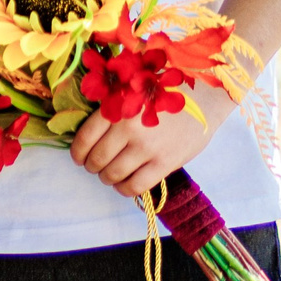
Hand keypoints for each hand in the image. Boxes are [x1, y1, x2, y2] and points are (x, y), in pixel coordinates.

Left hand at [69, 90, 226, 198]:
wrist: (203, 98)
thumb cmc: (165, 91)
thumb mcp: (133, 91)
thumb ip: (111, 109)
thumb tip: (88, 133)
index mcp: (117, 107)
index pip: (85, 137)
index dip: (77, 152)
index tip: (79, 158)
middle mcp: (129, 128)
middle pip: (97, 159)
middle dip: (92, 166)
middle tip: (95, 166)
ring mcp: (146, 148)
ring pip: (113, 175)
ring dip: (107, 178)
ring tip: (111, 174)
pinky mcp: (164, 163)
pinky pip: (135, 186)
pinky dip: (124, 189)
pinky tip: (125, 184)